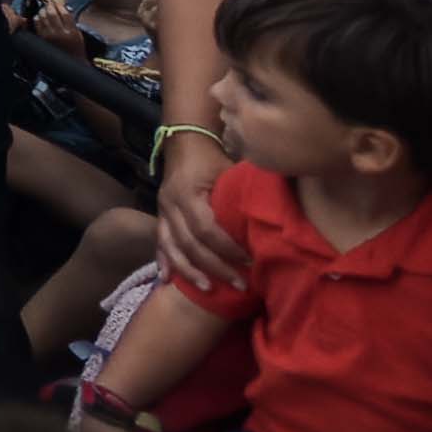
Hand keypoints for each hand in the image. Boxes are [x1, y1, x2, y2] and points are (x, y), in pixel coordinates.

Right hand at [150, 136, 251, 292]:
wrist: (185, 142)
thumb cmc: (213, 158)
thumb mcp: (230, 170)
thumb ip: (244, 194)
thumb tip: (273, 220)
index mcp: (188, 193)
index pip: (206, 228)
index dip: (227, 248)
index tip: (250, 261)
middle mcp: (171, 204)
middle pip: (189, 243)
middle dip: (214, 266)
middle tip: (239, 284)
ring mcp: (162, 211)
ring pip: (172, 247)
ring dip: (189, 271)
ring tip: (208, 289)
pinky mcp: (160, 216)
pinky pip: (159, 243)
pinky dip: (164, 262)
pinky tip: (168, 280)